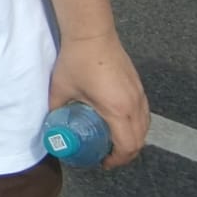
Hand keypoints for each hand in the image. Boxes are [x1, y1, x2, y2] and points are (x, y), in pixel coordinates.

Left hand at [48, 31, 148, 167]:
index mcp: (117, 110)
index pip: (127, 146)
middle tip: (108, 156)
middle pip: (139, 140)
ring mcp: (139, 94)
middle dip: (125, 153)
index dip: (117, 159)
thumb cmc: (76, 61)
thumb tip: (52, 124)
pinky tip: (122, 124)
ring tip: (114, 142)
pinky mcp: (139, 86)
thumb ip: (56, 109)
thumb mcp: (61, 90)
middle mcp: (134, 105)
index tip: (104, 163)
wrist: (91, 34)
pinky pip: (144, 114)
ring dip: (133, 139)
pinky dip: (137, 125)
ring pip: (144, 127)